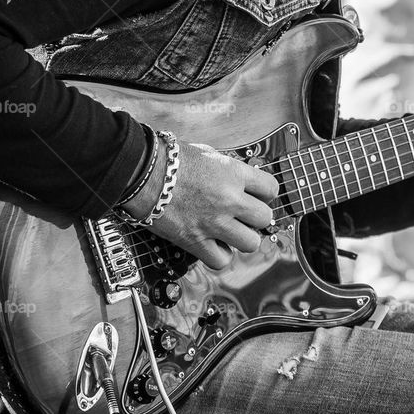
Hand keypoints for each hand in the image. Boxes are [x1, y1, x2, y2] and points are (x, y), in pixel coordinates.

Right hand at [133, 141, 279, 269]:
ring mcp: (214, 222)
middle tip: (244, 214)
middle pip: (265, 218)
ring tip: (231, 231)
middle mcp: (229, 199)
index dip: (265, 193)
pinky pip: (221, 260)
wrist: (141, 173)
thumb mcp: (207, 153)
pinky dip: (219, 255)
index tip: (257, 195)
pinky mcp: (195, 241)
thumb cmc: (169, 160)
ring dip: (242, 238)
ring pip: (251, 243)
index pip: (271, 188)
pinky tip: (213, 244)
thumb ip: (228, 169)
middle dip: (255, 216)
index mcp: (233, 173)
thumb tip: (241, 180)